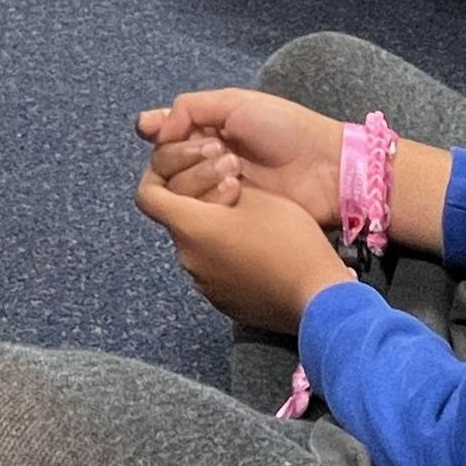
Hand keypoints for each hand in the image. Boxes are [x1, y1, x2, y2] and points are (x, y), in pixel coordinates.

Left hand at [134, 169, 358, 332]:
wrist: (317, 297)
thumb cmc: (289, 240)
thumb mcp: (259, 196)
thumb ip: (223, 183)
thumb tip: (213, 184)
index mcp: (191, 227)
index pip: (148, 196)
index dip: (159, 175)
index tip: (184, 165)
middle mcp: (187, 257)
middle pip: (176, 219)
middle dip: (197, 197)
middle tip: (233, 184)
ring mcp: (204, 283)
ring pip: (197, 243)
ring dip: (213, 226)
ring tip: (251, 217)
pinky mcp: (222, 301)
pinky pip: (214, 268)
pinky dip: (225, 252)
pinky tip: (257, 247)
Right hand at [137, 88, 345, 226]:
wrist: (325, 168)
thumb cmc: (285, 129)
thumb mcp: (236, 103)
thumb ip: (189, 108)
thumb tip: (149, 129)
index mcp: (206, 129)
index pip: (163, 134)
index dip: (156, 132)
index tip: (155, 132)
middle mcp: (204, 160)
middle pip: (162, 163)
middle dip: (182, 154)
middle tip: (217, 149)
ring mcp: (213, 191)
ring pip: (175, 189)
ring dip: (197, 176)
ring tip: (234, 171)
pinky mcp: (225, 218)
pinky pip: (196, 213)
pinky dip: (208, 199)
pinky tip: (232, 191)